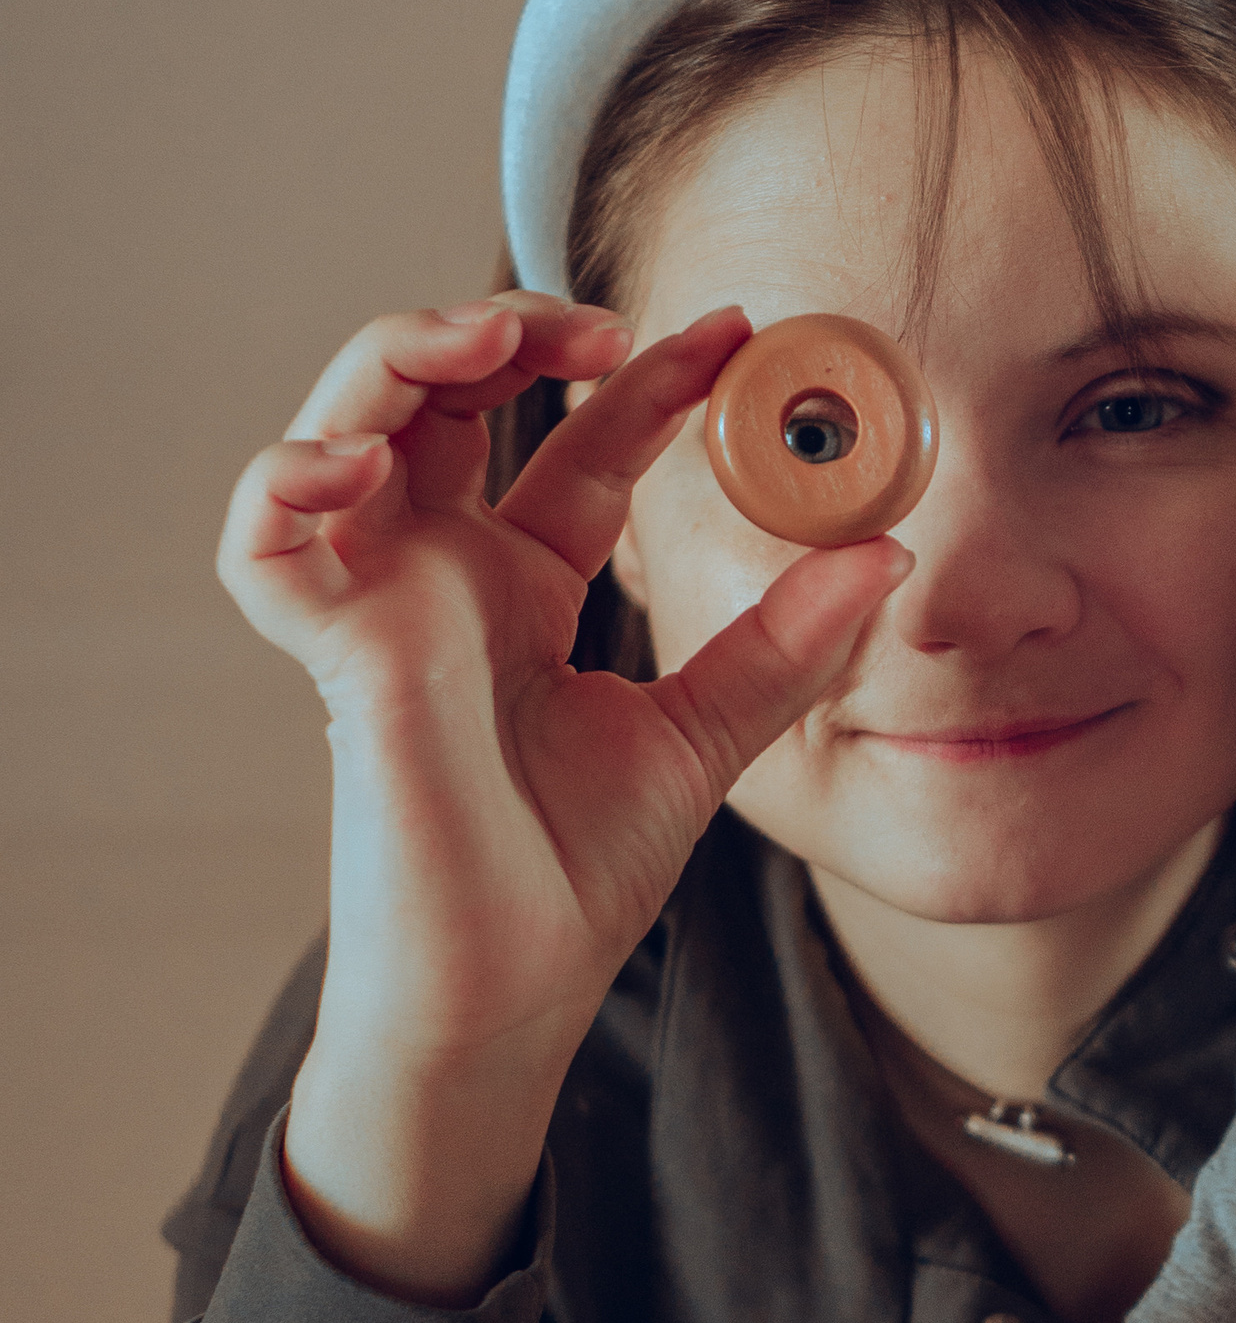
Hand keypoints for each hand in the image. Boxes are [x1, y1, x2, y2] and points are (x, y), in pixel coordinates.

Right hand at [222, 295, 906, 1292]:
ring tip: (485, 341)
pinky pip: (260, 542)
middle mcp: (445, 577)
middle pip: (443, 394)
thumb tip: (888, 556)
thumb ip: (786, 649)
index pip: (581, 442)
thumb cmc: (568, 876)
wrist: (508, 995)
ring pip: (344, 424)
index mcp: (523, 584)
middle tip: (600, 327)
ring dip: (399, 356)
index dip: (647, 377)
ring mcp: (381, 606)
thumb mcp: (703, 739)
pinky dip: (285, 480)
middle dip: (506, 327)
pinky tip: (356, 461)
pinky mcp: (336, 657)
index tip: (737, 329)